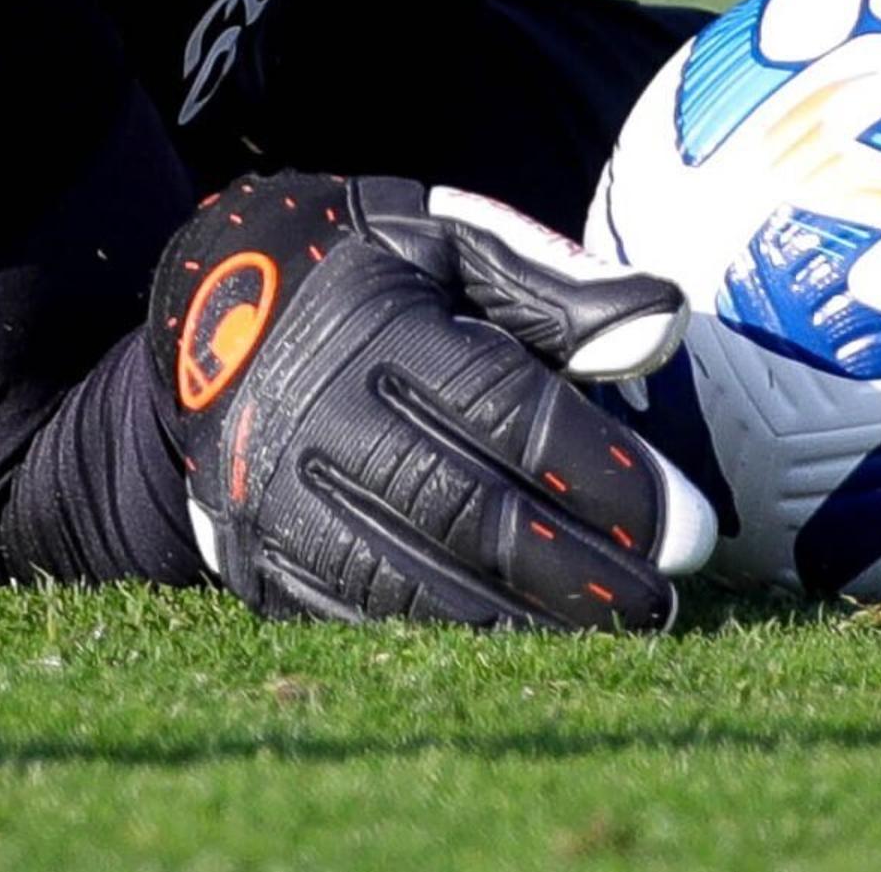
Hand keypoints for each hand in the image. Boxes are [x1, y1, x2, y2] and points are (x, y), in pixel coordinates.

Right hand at [151, 171, 714, 629]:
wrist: (194, 319)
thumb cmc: (350, 274)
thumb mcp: (439, 242)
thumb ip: (552, 285)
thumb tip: (663, 324)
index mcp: (374, 331)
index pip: (505, 411)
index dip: (600, 473)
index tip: (686, 523)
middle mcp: (317, 420)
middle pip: (467, 512)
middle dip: (578, 569)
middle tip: (664, 599)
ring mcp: (279, 500)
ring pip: (417, 583)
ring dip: (527, 618)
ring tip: (616, 631)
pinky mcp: (260, 559)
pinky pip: (363, 618)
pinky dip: (450, 637)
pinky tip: (523, 638)